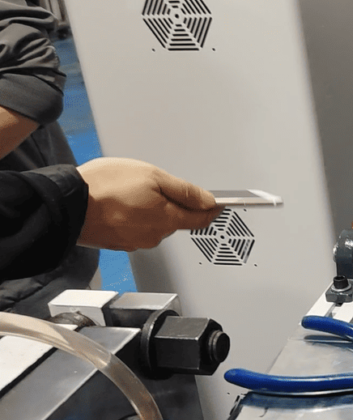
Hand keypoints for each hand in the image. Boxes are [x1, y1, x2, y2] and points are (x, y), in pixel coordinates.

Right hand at [77, 158, 221, 250]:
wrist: (66, 202)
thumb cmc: (104, 187)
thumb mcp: (152, 176)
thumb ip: (184, 190)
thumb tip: (208, 200)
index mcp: (167, 219)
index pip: (201, 219)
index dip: (212, 209)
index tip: (219, 204)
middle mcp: (154, 236)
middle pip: (177, 220)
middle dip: (174, 204)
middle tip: (157, 185)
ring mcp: (136, 242)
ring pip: (156, 225)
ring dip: (151, 210)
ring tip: (131, 193)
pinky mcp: (119, 243)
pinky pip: (137, 229)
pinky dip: (135, 217)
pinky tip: (120, 205)